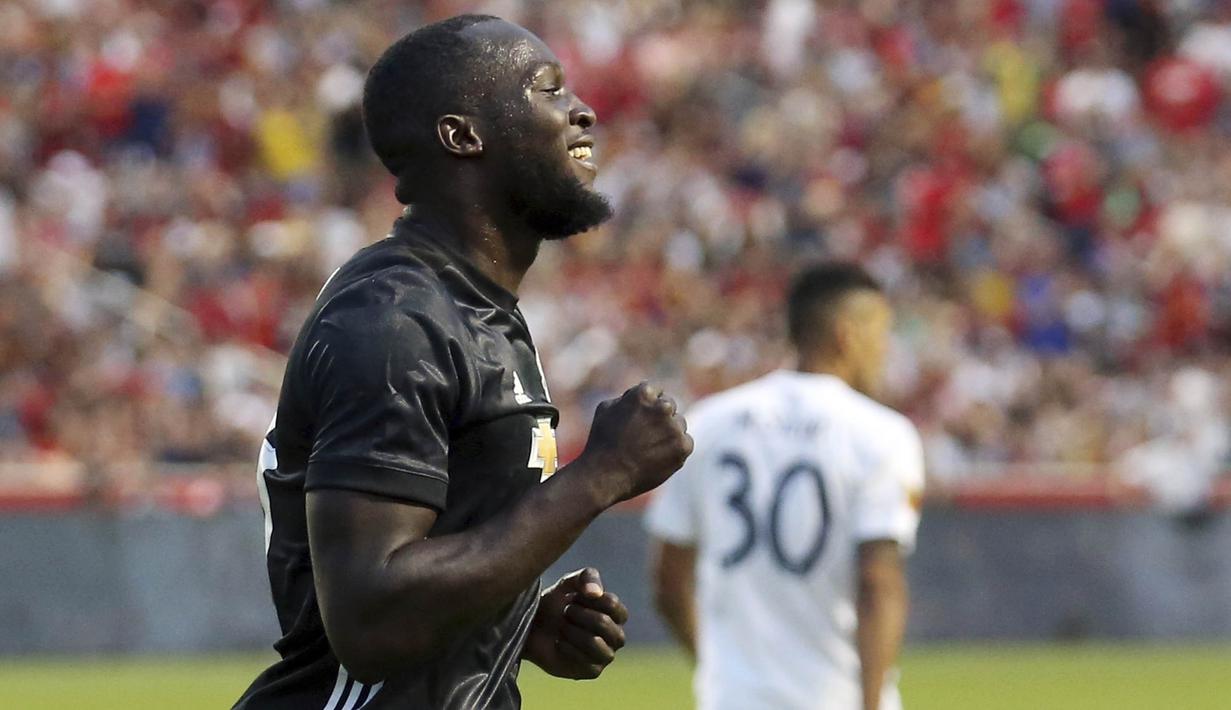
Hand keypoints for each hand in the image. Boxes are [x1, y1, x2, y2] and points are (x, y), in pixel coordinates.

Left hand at [522, 567, 628, 679]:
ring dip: (574, 633)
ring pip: (598, 645)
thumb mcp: (568, 582)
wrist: (532, 628)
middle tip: (565, 611)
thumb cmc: (554, 604)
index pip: (615, 607)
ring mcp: (604, 654)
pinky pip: (588, 662)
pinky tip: (558, 642)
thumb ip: (586, 577)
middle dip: (581, 616)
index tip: (574, 596)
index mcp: (614, 615)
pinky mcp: (592, 671)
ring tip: (561, 627)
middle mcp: (614, 636)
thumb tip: (595, 593)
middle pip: (606, 625)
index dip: (593, 601)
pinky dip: (569, 649)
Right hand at [575, 382, 692, 502]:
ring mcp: (674, 427)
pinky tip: (657, 458)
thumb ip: (627, 397)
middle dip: (660, 417)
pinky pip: (686, 442)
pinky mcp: (683, 446)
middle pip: (670, 406)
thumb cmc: (601, 442)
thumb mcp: (606, 408)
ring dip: (669, 433)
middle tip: (644, 436)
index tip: (638, 420)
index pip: (656, 392)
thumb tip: (641, 394)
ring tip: (648, 449)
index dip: (646, 407)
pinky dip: (675, 450)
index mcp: (644, 392)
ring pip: (679, 425)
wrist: (606, 476)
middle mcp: (663, 407)